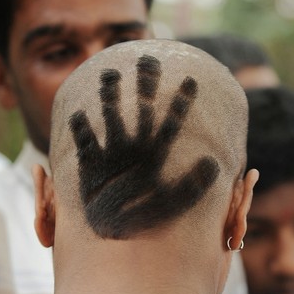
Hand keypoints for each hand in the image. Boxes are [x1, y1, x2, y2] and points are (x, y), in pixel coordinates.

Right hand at [69, 54, 218, 238]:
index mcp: (155, 156)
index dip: (180, 102)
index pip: (171, 123)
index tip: (191, 79)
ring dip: (111, 96)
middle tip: (149, 57)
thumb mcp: (174, 204)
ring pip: (111, 117)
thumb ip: (193, 187)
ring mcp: (111, 154)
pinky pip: (85, 142)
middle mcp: (134, 149)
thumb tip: (213, 163)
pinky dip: (82, 130)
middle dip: (144, 84)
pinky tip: (80, 115)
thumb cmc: (145, 220)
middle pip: (140, 110)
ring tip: (111, 73)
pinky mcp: (91, 165)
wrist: (115, 236)